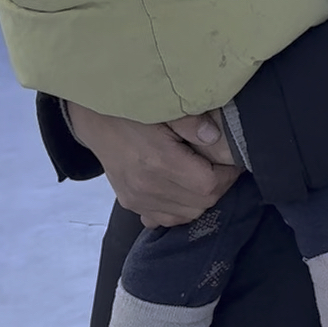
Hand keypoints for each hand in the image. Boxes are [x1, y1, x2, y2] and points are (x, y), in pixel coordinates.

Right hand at [66, 101, 242, 228]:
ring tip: (204, 177)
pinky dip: (179, 209)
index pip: (209, 185)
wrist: (95, 121)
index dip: (227, 175)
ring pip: (186, 215)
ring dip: (201, 200)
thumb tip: (214, 136)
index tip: (232, 162)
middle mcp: (147, 187)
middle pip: (201, 204)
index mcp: (159, 162)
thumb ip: (190, 122)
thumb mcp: (162, 107)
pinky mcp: (131, 203)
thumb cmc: (131, 111)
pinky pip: (164, 219)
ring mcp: (137, 199)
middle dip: (219, 188)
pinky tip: (182, 190)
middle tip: (221, 167)